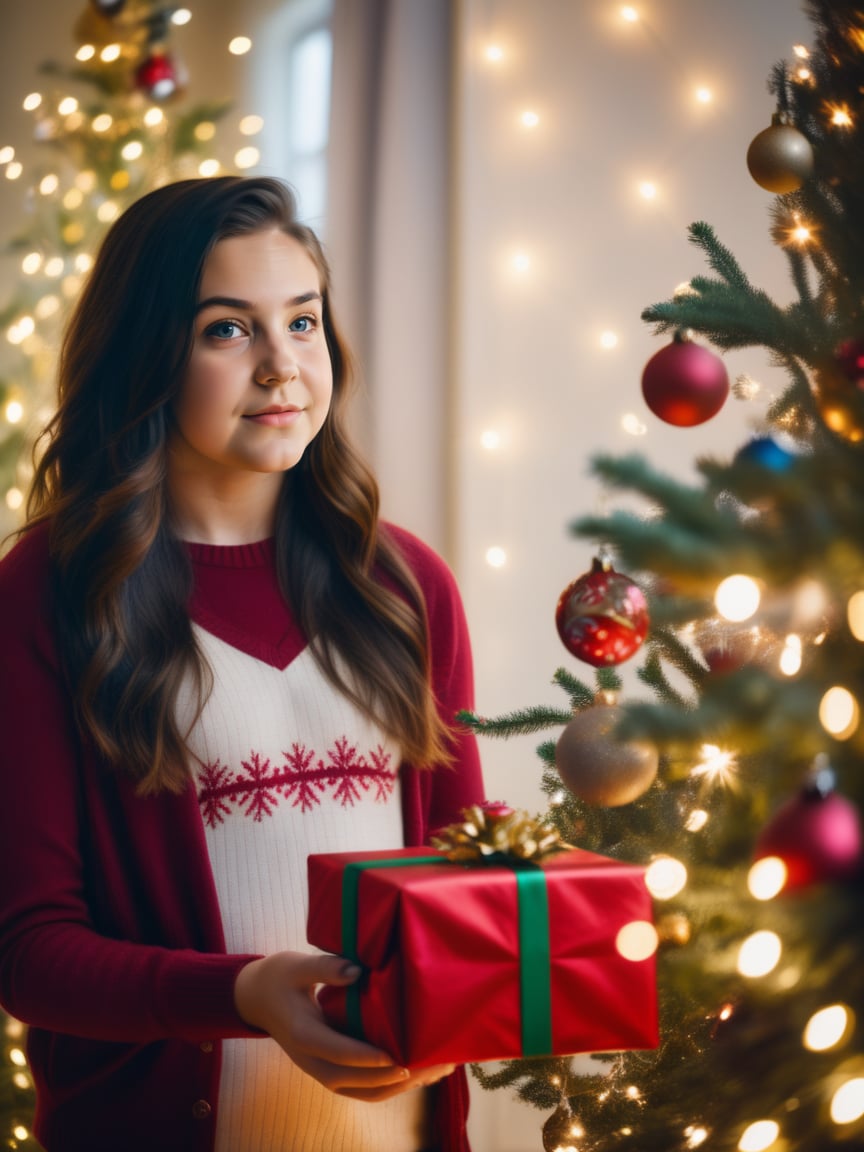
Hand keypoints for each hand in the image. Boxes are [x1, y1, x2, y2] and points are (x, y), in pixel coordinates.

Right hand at [233, 950, 454, 1100]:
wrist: (258, 998)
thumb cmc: (279, 977)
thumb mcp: (296, 965)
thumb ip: (325, 967)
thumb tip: (357, 971)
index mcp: (302, 1034)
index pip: (336, 1053)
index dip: (366, 1058)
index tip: (397, 1059)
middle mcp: (312, 1061)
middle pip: (355, 1083)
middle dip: (395, 1079)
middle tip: (431, 1065)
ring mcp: (322, 1070)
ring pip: (364, 1092)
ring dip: (400, 1087)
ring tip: (436, 1071)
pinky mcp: (332, 1069)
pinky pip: (364, 1087)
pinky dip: (392, 1084)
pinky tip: (420, 1072)